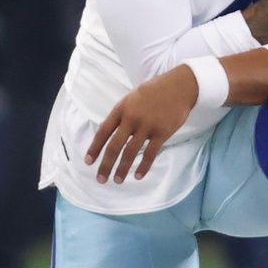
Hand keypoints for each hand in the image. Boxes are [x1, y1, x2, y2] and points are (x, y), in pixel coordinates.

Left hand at [86, 69, 197, 183]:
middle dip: (106, 165)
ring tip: (117, 180)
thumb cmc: (154, 92)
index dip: (95, 147)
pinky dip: (143, 167)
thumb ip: (121, 114)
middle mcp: (132, 118)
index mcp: (122, 108)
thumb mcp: (132, 98)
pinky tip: (138, 176)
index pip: (103, 131)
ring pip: (131, 152)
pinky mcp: (162, 132)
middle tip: (101, 179)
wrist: (179, 86)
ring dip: (122, 169)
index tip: (88, 162)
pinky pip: (150, 154)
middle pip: (114, 146)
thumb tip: (108, 132)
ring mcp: (147, 126)